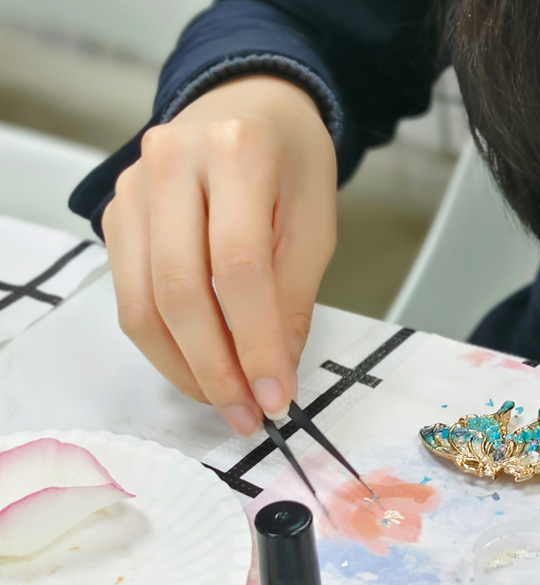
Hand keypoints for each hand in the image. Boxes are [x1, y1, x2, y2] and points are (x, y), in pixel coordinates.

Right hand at [102, 75, 337, 434]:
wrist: (248, 108)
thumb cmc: (291, 164)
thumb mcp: (316, 222)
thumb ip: (293, 296)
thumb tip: (274, 372)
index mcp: (236, 153)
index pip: (238, 267)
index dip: (255, 342)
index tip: (276, 396)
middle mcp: (172, 163)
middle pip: (180, 289)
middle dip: (215, 367)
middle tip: (247, 413)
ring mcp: (134, 188)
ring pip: (143, 301)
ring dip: (184, 366)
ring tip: (225, 400)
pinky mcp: (116, 215)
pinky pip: (130, 295)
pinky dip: (164, 343)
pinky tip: (201, 366)